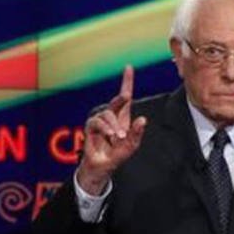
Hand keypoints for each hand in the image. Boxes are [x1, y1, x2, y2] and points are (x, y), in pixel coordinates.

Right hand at [77, 65, 146, 194]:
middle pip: (115, 102)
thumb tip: (142, 119)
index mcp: (123, 117)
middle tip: (126, 96)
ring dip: (114, 125)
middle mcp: (111, 116)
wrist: (103, 166)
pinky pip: (97, 122)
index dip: (126, 82)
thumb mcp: (132, 145)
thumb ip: (137, 133)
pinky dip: (105, 128)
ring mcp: (100, 121)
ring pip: (107, 114)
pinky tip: (110, 136)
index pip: (125, 97)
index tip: (128, 67)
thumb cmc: (117, 154)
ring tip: (119, 137)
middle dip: (121, 97)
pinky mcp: (91, 127)